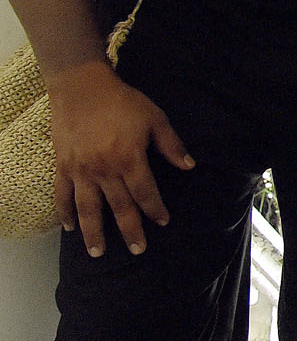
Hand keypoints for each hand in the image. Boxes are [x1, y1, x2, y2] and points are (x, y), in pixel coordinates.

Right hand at [45, 61, 192, 257]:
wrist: (82, 87)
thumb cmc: (122, 101)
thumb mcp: (155, 118)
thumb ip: (171, 145)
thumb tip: (189, 166)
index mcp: (129, 158)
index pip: (145, 192)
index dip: (155, 209)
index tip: (162, 222)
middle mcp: (104, 169)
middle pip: (118, 206)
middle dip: (129, 229)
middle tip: (138, 250)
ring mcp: (80, 170)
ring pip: (87, 208)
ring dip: (93, 232)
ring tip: (98, 253)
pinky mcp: (63, 166)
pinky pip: (62, 195)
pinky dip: (64, 213)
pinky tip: (69, 228)